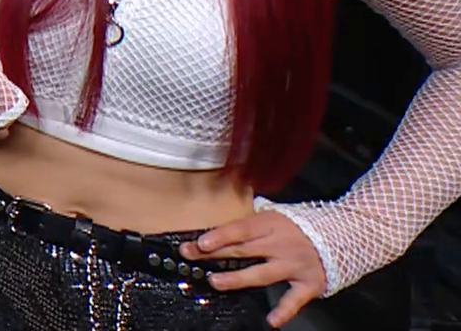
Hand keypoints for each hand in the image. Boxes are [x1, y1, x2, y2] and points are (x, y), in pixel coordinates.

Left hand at [179, 211, 326, 326]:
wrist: (345, 235)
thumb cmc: (300, 227)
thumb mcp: (275, 217)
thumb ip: (252, 225)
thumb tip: (217, 231)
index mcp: (272, 223)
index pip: (240, 229)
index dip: (219, 236)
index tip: (199, 243)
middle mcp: (282, 244)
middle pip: (243, 250)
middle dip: (214, 254)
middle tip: (191, 257)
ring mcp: (295, 265)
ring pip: (262, 274)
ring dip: (237, 279)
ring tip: (216, 282)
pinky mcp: (309, 284)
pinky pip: (294, 299)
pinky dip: (284, 311)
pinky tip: (271, 321)